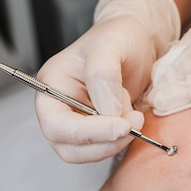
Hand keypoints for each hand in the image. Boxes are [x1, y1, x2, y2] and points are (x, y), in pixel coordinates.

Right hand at [36, 0, 180, 161]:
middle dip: (106, 141)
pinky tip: (132, 118)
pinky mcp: (98, 132)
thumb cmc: (119, 36)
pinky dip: (122, 141)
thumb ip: (104, 76)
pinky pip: (106, 149)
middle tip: (134, 122)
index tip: (122, 126)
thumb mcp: (110, 46)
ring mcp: (79, 123)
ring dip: (116, 143)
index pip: (57, 125)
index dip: (88, 133)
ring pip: (88, 154)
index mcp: (51, 86)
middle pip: (69, 147)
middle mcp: (60, 108)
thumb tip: (108, 114)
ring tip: (134, 114)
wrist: (138, 40)